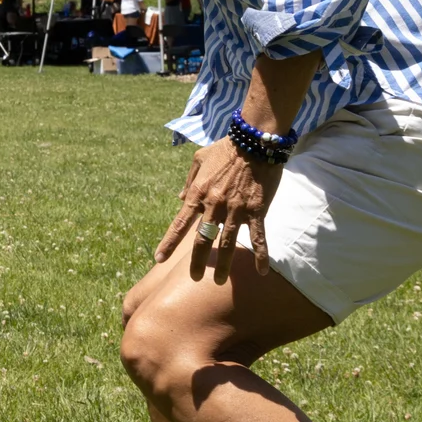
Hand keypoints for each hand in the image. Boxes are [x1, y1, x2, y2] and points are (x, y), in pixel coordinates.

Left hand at [154, 138, 284, 283]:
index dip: (169, 243)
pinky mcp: (257, 210)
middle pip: (202, 240)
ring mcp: (236, 210)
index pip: (179, 224)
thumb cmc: (225, 148)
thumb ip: (189, 181)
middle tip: (195, 278)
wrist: (255, 141)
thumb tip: (180, 198)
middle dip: (197, 262)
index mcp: (198, 193)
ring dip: (224, 265)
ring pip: (228, 244)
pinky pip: (258, 238)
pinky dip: (260, 256)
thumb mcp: (199, 160)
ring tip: (219, 281)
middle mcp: (214, 205)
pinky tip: (261, 272)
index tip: (159, 259)